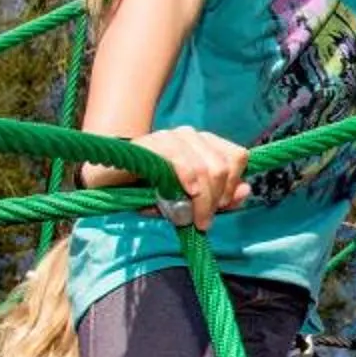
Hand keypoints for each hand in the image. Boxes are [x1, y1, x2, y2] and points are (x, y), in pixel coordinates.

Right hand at [132, 124, 248, 227]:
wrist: (110, 180)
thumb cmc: (153, 191)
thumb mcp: (191, 200)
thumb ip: (221, 197)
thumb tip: (245, 191)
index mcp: (206, 144)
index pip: (238, 157)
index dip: (233, 185)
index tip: (220, 208)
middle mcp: (193, 136)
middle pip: (222, 167)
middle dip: (215, 199)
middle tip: (202, 220)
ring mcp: (173, 136)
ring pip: (205, 167)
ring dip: (202, 200)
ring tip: (191, 218)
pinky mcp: (153, 142)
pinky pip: (180, 160)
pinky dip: (187, 182)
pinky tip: (183, 195)